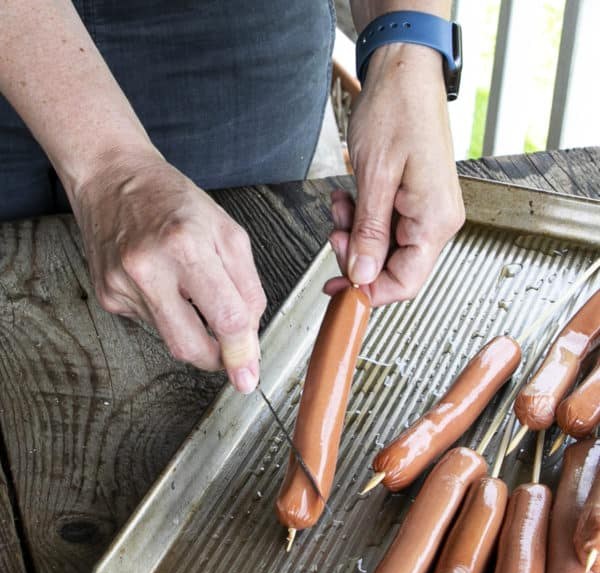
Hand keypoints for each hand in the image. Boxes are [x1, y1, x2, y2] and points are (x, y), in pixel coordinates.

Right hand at [72, 148, 266, 392]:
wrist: (112, 179)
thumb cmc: (173, 202)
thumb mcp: (227, 232)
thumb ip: (247, 286)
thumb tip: (248, 338)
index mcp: (186, 245)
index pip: (225, 317)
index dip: (241, 352)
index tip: (248, 376)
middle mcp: (149, 268)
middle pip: (190, 345)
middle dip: (215, 360)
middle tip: (228, 355)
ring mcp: (123, 285)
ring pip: (172, 338)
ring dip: (192, 327)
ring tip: (188, 288)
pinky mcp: (109, 296)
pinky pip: (151, 324)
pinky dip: (167, 313)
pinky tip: (161, 284)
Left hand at [326, 43, 464, 305]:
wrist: (404, 69)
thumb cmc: (398, 108)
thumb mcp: (375, 176)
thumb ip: (368, 231)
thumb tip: (362, 273)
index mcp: (435, 219)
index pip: (405, 282)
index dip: (370, 291)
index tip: (340, 289)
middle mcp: (436, 219)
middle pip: (393, 267)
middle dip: (357, 255)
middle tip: (333, 233)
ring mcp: (426, 210)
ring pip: (384, 248)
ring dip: (354, 234)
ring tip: (340, 206)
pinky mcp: (414, 200)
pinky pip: (385, 227)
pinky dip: (361, 218)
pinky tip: (349, 198)